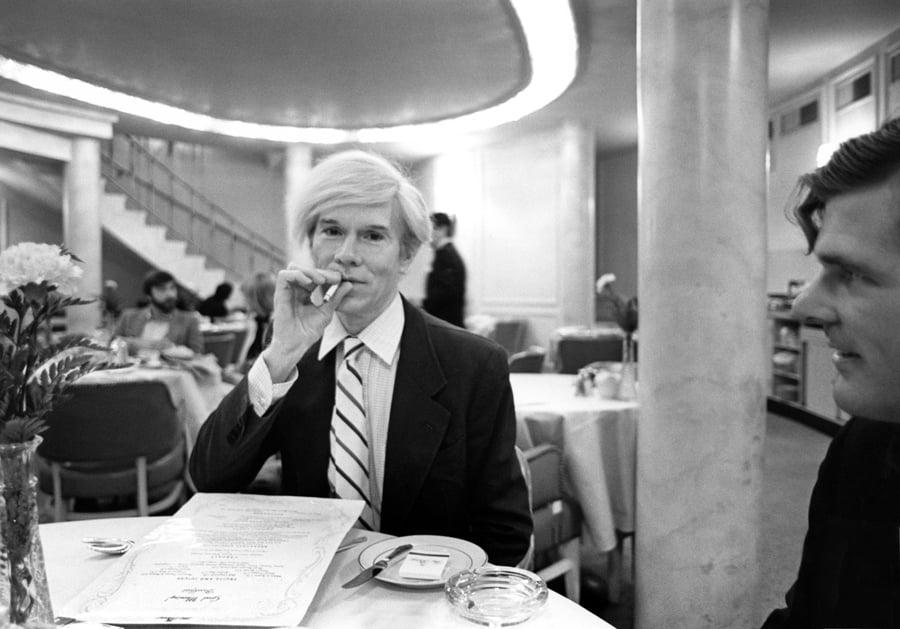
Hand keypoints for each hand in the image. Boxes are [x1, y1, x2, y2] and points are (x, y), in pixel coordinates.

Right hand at [261, 264, 350, 380]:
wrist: (297, 344)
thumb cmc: (309, 331)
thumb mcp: (327, 311)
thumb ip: (336, 297)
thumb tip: (349, 284)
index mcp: (305, 293)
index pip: (315, 275)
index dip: (327, 274)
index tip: (339, 280)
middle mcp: (295, 290)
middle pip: (305, 269)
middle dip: (320, 271)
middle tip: (333, 279)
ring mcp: (287, 291)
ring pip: (294, 268)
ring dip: (309, 271)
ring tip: (321, 281)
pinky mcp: (279, 294)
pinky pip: (284, 276)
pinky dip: (297, 275)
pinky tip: (309, 283)